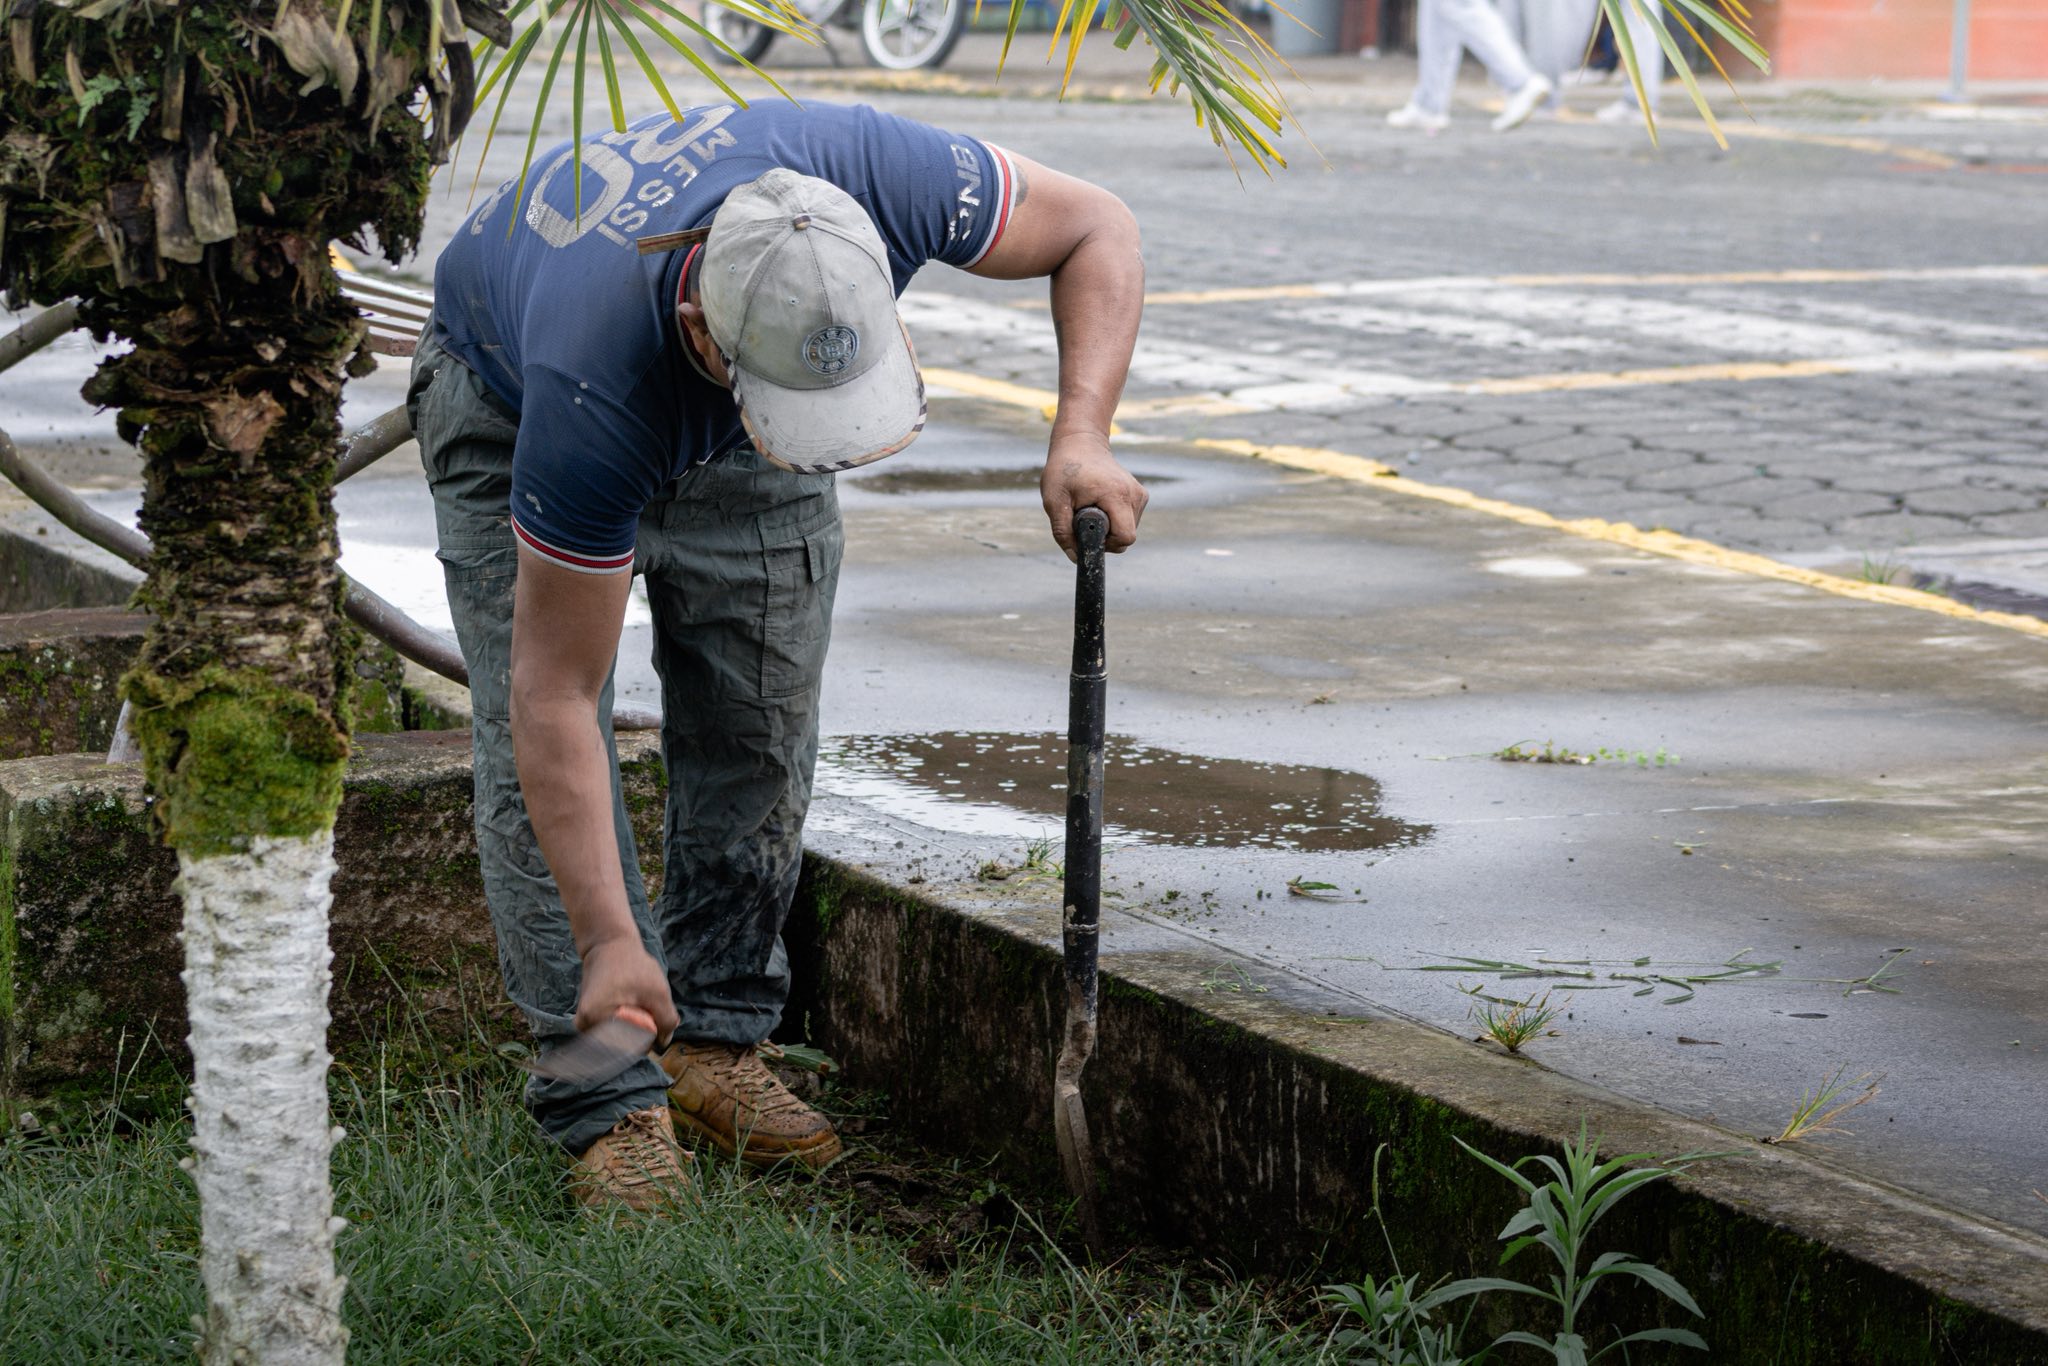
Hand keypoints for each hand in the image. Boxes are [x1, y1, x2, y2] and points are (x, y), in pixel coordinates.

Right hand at [575, 937, 679, 1041]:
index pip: (628, 1048)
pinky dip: (626, 1025)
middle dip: (640, 1033)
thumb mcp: (658, 992)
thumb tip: (662, 1045)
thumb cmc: (633, 965)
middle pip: (622, 1046)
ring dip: (633, 1028)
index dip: (647, 1037)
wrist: (608, 945)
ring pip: (618, 1040)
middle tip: (642, 1005)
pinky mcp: (587, 1021)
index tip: (648, 1015)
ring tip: (633, 1002)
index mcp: (595, 1018)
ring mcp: (584, 1025)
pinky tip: (628, 1006)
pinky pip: (612, 1034)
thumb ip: (666, 1021)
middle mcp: (584, 1026)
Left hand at [1041, 431, 1146, 559]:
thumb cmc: (1064, 468)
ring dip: (1108, 527)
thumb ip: (1062, 532)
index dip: (1106, 543)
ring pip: (1127, 530)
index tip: (1087, 531)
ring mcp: (1140, 495)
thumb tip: (1076, 557)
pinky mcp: (1140, 495)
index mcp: (1117, 495)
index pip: (1125, 538)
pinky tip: (1099, 503)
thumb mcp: (1054, 500)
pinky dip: (1114, 519)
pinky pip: (1129, 520)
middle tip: (1084, 517)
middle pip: (1127, 536)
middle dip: (1105, 536)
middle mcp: (1135, 495)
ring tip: (1090, 505)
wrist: (1081, 441)